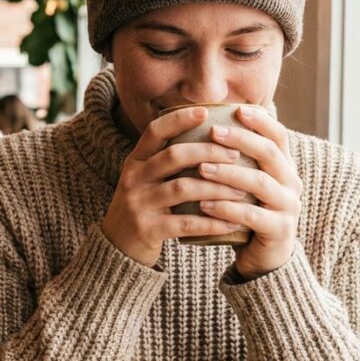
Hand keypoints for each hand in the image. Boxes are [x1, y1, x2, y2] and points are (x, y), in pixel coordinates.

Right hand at [101, 106, 252, 266]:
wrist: (117, 249)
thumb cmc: (143, 209)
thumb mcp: (145, 180)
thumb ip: (166, 161)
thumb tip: (208, 137)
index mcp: (135, 161)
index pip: (155, 131)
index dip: (179, 119)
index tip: (205, 111)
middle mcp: (134, 178)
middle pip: (174, 156)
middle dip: (209, 152)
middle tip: (236, 155)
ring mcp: (138, 204)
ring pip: (183, 188)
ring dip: (217, 188)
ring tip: (243, 191)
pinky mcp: (147, 229)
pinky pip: (186, 223)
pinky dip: (213, 222)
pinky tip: (233, 222)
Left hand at [197, 106, 301, 279]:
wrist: (263, 256)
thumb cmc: (248, 211)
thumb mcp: (245, 182)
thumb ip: (236, 159)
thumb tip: (205, 124)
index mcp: (284, 167)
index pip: (278, 136)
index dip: (260, 121)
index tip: (236, 110)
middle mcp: (292, 183)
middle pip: (269, 154)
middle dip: (240, 140)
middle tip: (212, 133)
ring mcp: (288, 207)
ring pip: (260, 183)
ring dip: (228, 174)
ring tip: (201, 168)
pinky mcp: (279, 230)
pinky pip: (252, 216)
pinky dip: (227, 208)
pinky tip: (204, 204)